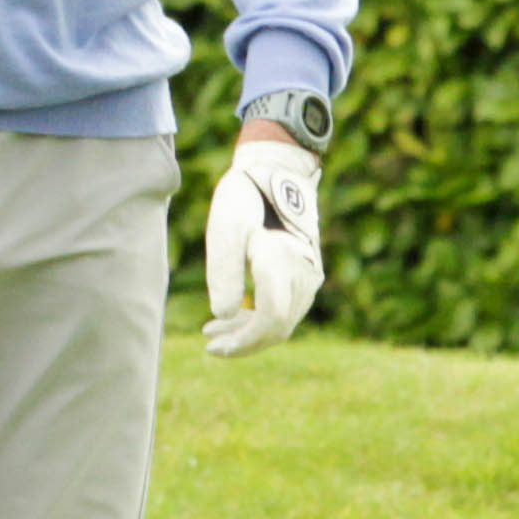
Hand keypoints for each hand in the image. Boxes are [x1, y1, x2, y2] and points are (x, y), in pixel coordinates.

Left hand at [203, 132, 322, 358]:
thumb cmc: (245, 197)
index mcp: (283, 263)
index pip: (271, 321)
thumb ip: (224, 271)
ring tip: (214, 331)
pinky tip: (235, 317)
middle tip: (209, 344)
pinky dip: (261, 319)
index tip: (212, 346)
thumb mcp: (225, 229)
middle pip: (278, 328)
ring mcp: (309, 277)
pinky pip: (288, 309)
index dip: (243, 341)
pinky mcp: (306, 275)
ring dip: (250, 332)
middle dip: (243, 342)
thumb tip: (224, 315)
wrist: (275, 172)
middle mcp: (304, 275)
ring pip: (283, 322)